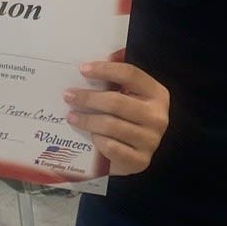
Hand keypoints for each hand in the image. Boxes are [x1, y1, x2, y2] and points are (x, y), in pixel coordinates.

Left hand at [65, 59, 167, 175]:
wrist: (136, 155)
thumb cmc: (128, 120)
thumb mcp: (129, 97)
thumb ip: (116, 79)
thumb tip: (91, 64)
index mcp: (157, 94)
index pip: (130, 74)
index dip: (105, 69)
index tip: (82, 69)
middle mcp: (158, 117)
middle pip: (116, 101)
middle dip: (88, 98)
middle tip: (68, 96)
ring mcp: (151, 141)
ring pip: (111, 125)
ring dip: (87, 120)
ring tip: (71, 116)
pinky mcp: (140, 161)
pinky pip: (111, 147)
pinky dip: (97, 140)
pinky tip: (89, 135)